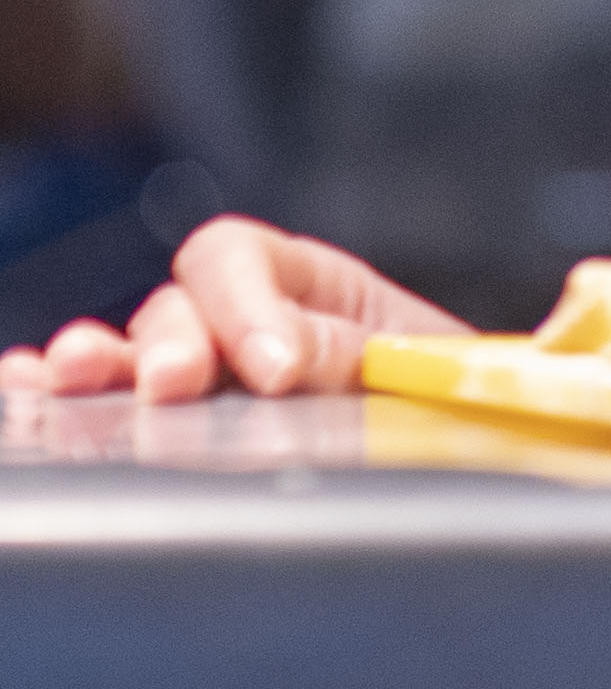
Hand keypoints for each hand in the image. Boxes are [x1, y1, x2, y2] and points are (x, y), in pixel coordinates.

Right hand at [0, 219, 468, 403]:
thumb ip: (355, 351)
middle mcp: (241, 321)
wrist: (472, 447)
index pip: (242, 257)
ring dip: (102, 364)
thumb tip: (285, 358)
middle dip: (172, 342)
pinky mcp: (182, 426)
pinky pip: (110, 403)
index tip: (278, 371)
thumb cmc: (446, 396)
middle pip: (178, 306)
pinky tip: (23, 391)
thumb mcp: (417, 365)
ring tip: (68, 377)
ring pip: (135, 355)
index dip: (246, 305)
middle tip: (175, 386)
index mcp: (310, 285)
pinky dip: (64, 396)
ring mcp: (204, 375)